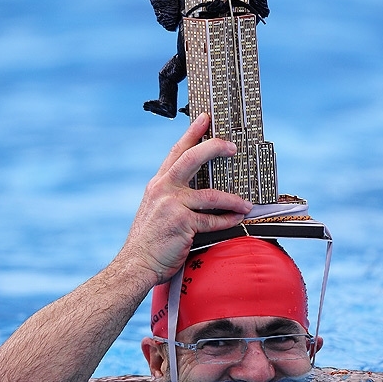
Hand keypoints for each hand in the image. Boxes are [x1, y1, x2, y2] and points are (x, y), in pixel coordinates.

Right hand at [122, 113, 251, 283]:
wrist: (136, 263)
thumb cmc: (149, 240)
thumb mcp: (155, 209)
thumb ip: (171, 196)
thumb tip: (197, 191)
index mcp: (158, 184)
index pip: (176, 151)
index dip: (192, 133)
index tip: (205, 118)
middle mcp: (163, 189)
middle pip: (193, 158)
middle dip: (215, 147)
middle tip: (232, 146)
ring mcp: (172, 205)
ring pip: (211, 195)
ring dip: (233, 199)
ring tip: (246, 204)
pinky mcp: (182, 223)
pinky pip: (212, 220)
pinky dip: (227, 220)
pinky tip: (237, 220)